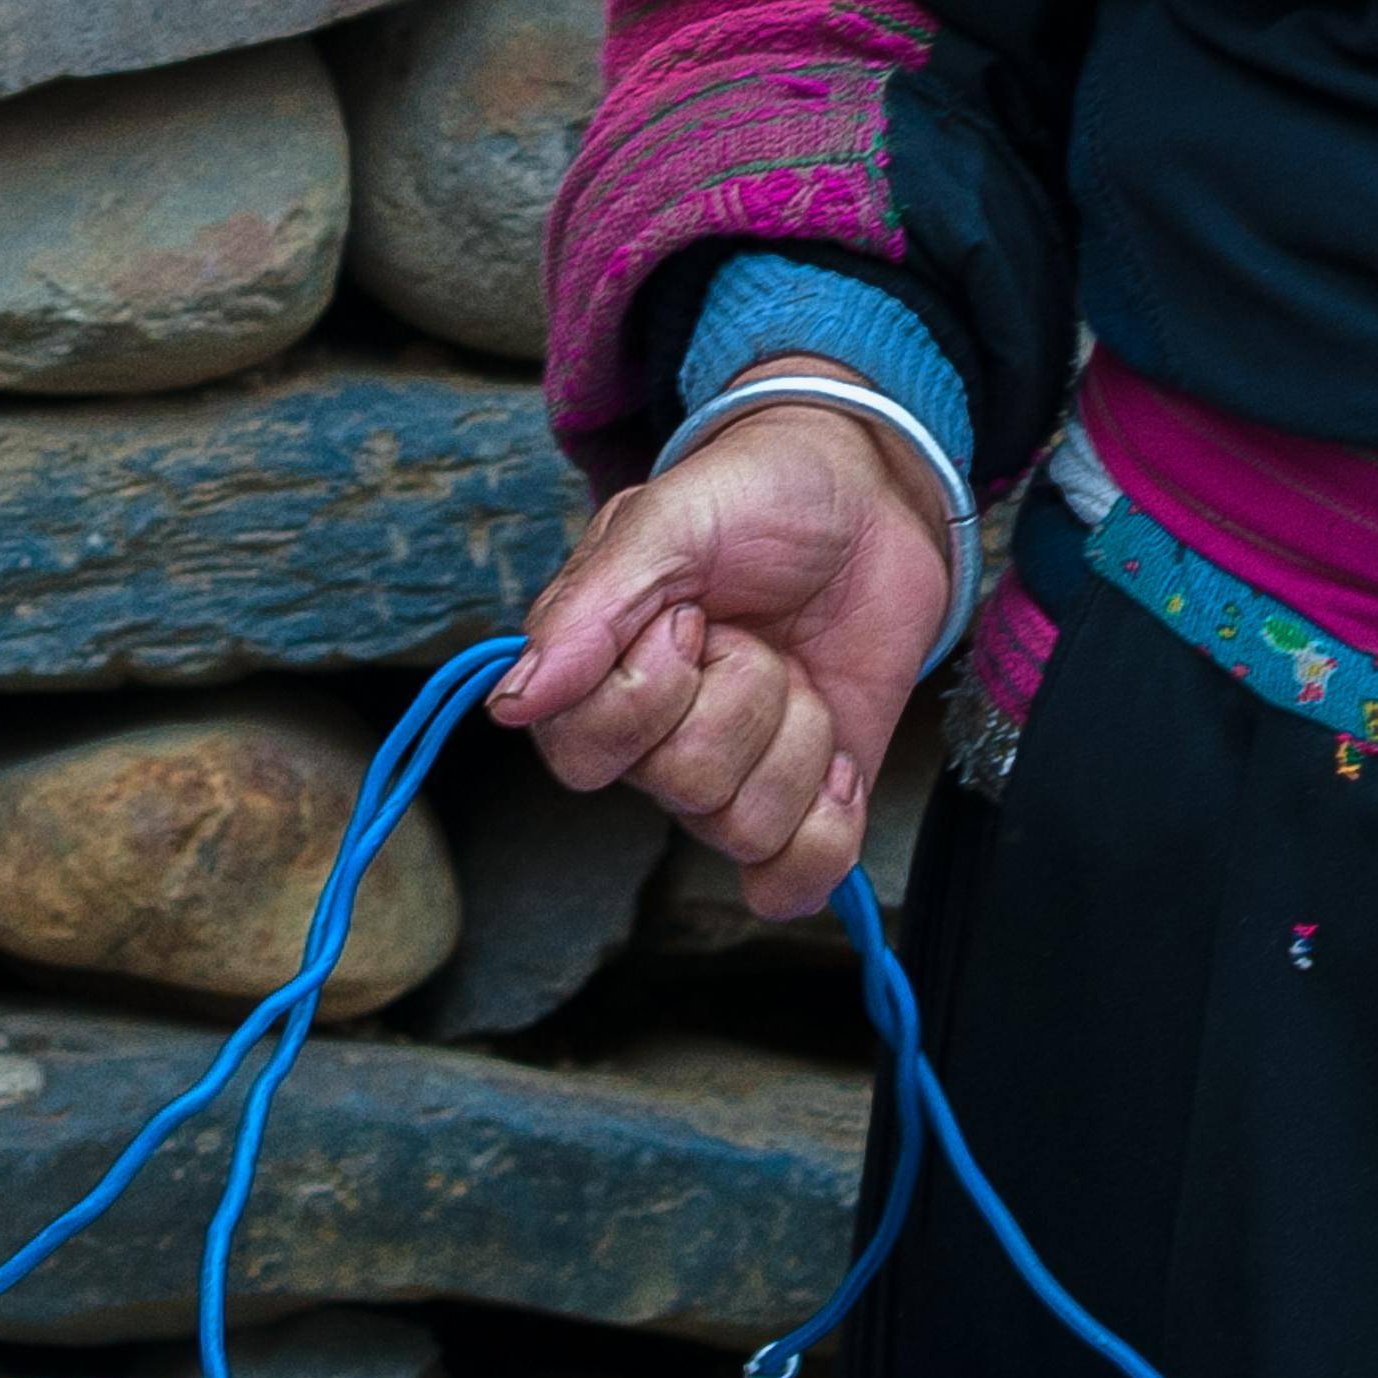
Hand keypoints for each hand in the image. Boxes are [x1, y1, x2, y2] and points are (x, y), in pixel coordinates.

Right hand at [494, 404, 957, 923]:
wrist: (865, 494)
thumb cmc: (751, 497)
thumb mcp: (665, 521)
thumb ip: (587, 609)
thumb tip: (513, 705)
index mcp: (594, 678)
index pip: (583, 755)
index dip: (650, 690)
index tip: (688, 615)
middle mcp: (653, 743)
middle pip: (681, 788)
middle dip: (744, 694)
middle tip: (750, 632)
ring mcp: (730, 775)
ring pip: (744, 827)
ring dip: (797, 735)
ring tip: (798, 671)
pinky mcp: (805, 800)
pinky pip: (793, 882)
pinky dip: (827, 832)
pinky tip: (840, 761)